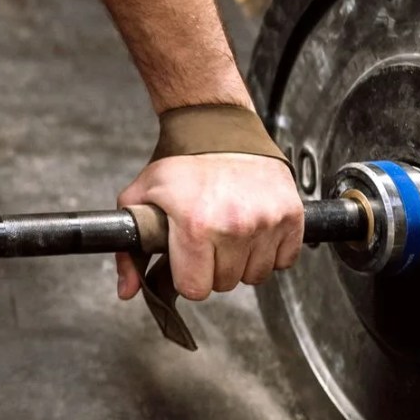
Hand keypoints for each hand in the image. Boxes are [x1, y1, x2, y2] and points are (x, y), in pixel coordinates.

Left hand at [114, 154, 303, 301]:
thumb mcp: (139, 199)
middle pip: (226, 284)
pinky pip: (284, 260)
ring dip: (242, 262)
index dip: (188, 277)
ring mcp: (267, 222)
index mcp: (195, 226)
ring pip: (256, 275)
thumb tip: (128, 291)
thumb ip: (130, 251)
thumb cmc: (180, 163)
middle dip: (214, 268)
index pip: (196, 289)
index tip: (187, 259)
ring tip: (230, 233)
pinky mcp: (291, 216)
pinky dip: (271, 252)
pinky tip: (254, 231)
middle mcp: (235, 226)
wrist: (219, 129)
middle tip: (208, 241)